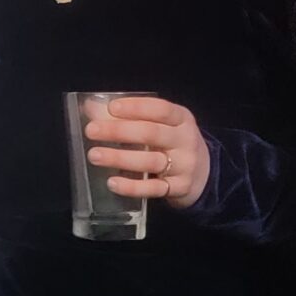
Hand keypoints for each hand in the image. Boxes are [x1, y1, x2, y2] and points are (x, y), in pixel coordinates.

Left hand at [85, 96, 212, 210]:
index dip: (136, 107)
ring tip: (94, 155)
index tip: (111, 108)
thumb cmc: (173, 144)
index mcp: (182, 119)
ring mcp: (184, 165)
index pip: (161, 109)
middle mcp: (185, 140)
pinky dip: (132, 187)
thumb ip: (130, 117)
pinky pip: (153, 188)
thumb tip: (90, 107)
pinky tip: (112, 182)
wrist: (204, 174)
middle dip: (118, 131)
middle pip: (151, 133)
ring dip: (119, 158)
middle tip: (91, 130)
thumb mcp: (162, 126)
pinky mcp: (179, 188)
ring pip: (150, 161)